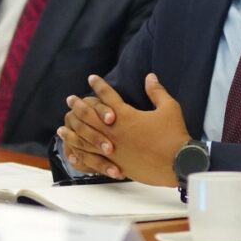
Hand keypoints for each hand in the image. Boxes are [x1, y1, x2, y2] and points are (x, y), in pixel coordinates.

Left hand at [67, 73, 190, 186]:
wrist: (177, 163)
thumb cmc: (174, 135)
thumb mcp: (169, 108)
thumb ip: (156, 92)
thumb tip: (150, 76)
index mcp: (126, 116)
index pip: (108, 96)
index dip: (99, 86)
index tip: (91, 78)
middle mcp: (115, 131)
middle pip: (90, 116)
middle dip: (78, 107)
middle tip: (70, 100)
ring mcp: (113, 149)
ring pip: (86, 139)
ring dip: (72, 131)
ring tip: (62, 127)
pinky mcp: (116, 164)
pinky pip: (92, 160)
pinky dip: (80, 155)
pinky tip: (72, 153)